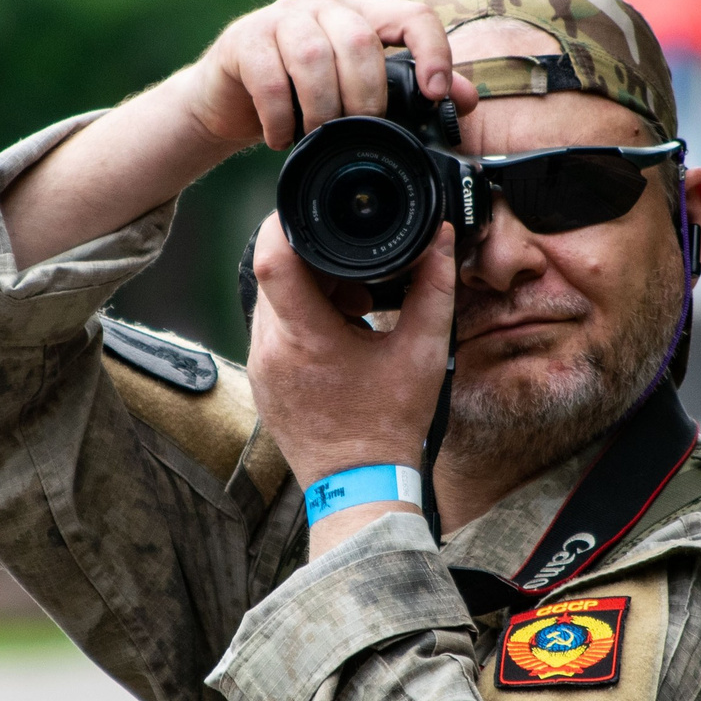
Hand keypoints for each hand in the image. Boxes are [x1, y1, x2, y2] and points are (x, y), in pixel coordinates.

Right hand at [177, 0, 471, 152]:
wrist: (227, 101)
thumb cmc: (300, 98)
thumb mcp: (355, 96)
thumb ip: (407, 94)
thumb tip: (465, 99)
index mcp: (361, 16)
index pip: (412, 17)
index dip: (432, 52)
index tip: (435, 94)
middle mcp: (324, 8)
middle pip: (361, 41)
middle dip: (366, 96)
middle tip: (359, 131)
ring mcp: (281, 19)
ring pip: (314, 56)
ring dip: (322, 108)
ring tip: (319, 137)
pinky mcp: (244, 40)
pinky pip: (270, 78)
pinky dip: (281, 118)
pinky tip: (282, 139)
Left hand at [248, 217, 454, 553]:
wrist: (360, 485)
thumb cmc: (388, 426)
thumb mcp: (422, 352)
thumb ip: (433, 288)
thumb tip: (440, 240)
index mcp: (305, 337)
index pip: (272, 257)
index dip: (287, 223)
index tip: (314, 214)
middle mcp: (270, 348)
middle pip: (273, 273)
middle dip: (313, 261)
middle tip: (356, 280)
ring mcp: (260, 366)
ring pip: (270, 300)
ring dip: (307, 291)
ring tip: (352, 310)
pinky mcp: (261, 380)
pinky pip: (271, 329)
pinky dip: (300, 320)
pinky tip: (336, 336)